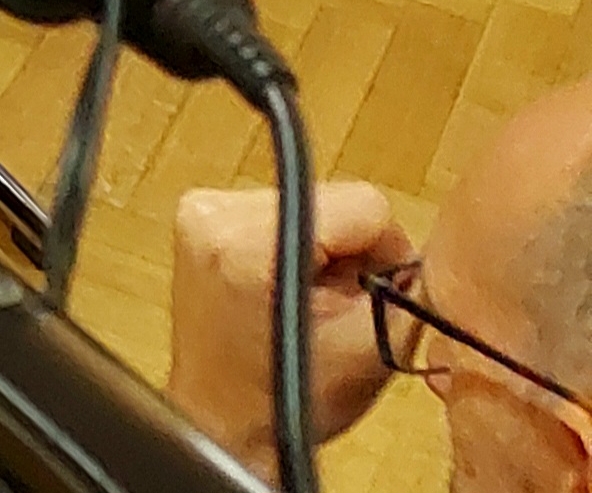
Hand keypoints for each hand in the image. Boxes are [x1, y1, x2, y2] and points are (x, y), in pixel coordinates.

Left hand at [169, 182, 412, 466]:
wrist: (228, 420)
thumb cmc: (300, 396)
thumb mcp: (378, 344)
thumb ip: (412, 284)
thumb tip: (420, 246)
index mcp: (249, 242)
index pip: (365, 205)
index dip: (386, 253)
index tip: (368, 298)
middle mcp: (213, 211)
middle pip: (333, 199)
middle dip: (350, 251)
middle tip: (334, 306)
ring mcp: (200, 208)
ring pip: (310, 202)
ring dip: (323, 248)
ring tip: (308, 301)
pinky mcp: (199, 213)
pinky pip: (281, 209)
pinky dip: (296, 244)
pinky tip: (283, 286)